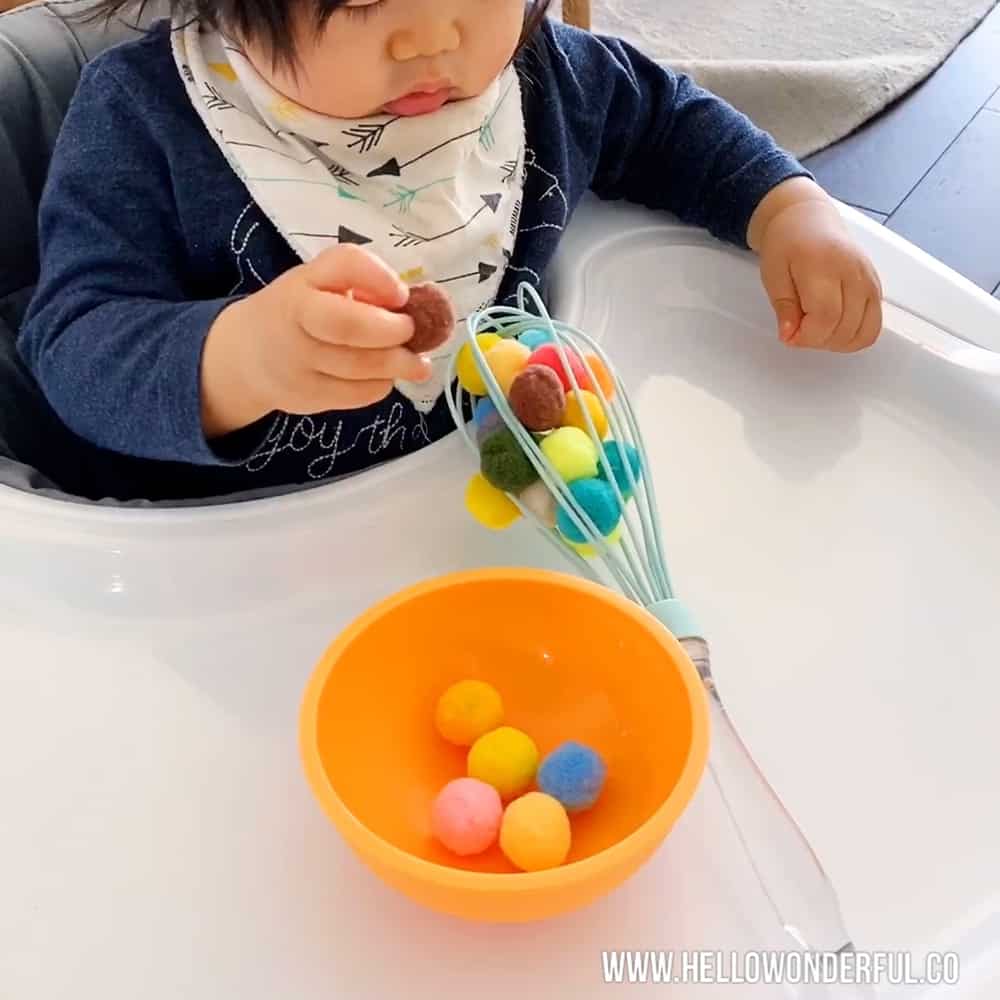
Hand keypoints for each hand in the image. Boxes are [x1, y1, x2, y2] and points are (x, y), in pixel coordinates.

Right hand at [201, 245, 430, 436]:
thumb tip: (407, 302)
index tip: (403, 294)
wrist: (246, 355)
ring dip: (397, 364)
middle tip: (412, 332)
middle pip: (349, 325)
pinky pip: (357, 394)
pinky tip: (386, 376)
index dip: (379, 278)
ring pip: (359, 367)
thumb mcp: (318, 282)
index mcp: (303, 283)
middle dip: (392, 331)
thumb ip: (358, 282)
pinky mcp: (307, 396)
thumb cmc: (298, 311)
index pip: (344, 265)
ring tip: (416, 363)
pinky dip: (381, 385)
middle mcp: (296, 320)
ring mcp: (298, 362)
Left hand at [749, 178, 882, 352]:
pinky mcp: (876, 288)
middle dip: (817, 340)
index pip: (826, 317)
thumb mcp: (772, 274)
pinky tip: (832, 328)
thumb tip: (791, 336)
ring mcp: (870, 280)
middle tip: (799, 330)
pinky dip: (852, 337)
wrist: (806, 219)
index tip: (790, 336)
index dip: (807, 336)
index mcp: (825, 264)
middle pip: (845, 327)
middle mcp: (854, 272)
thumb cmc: (787, 243)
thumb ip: (784, 307)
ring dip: (836, 342)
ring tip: (815, 328)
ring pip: (864, 332)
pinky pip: (873, 326)